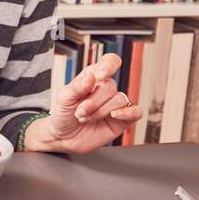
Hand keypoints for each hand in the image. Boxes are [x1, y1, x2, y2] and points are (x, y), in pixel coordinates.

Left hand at [23, 52, 142, 153]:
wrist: (63, 137)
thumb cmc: (64, 114)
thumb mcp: (64, 98)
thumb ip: (77, 86)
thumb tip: (92, 76)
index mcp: (93, 78)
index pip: (109, 62)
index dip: (108, 65)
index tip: (99, 76)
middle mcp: (106, 90)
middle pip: (110, 87)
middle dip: (92, 102)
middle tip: (79, 112)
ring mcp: (114, 104)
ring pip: (119, 100)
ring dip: (100, 111)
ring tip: (85, 118)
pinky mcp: (122, 119)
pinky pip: (136, 112)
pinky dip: (127, 113)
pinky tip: (114, 115)